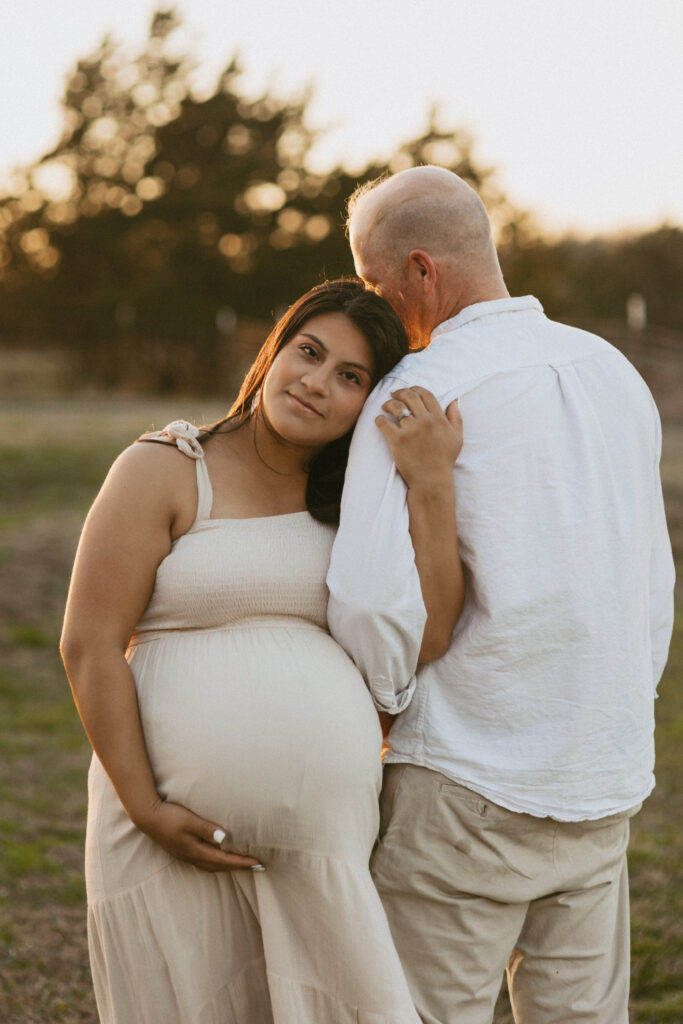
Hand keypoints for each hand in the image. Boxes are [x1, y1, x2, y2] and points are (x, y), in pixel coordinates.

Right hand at [138, 798, 263, 872]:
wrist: (147, 816)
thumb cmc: (170, 816)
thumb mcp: (190, 820)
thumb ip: (207, 829)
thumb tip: (225, 838)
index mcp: (195, 851)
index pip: (224, 860)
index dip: (242, 862)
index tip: (258, 862)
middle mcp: (191, 857)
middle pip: (220, 866)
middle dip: (238, 867)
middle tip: (257, 866)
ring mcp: (186, 856)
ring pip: (212, 866)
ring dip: (228, 866)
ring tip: (241, 864)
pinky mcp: (182, 851)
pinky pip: (204, 862)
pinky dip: (216, 863)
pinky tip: (219, 858)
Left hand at [376, 386, 462, 489]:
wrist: (432, 481)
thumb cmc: (444, 460)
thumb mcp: (457, 438)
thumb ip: (456, 418)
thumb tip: (454, 400)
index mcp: (439, 419)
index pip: (426, 394)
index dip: (415, 389)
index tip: (409, 391)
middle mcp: (425, 422)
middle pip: (410, 396)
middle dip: (399, 392)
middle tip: (393, 395)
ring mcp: (411, 431)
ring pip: (395, 407)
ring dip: (388, 403)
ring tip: (385, 406)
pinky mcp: (398, 441)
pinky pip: (384, 423)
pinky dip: (379, 419)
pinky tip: (379, 420)